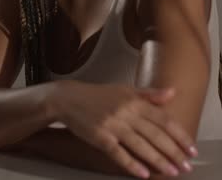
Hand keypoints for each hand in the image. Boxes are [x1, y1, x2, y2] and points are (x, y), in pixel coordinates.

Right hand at [57, 81, 196, 177]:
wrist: (70, 99)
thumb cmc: (99, 95)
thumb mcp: (125, 90)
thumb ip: (149, 94)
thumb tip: (172, 92)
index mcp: (134, 100)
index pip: (163, 119)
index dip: (179, 134)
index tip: (191, 147)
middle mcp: (126, 112)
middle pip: (155, 134)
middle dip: (173, 151)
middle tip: (186, 165)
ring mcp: (113, 125)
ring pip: (140, 145)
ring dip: (158, 160)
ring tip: (172, 172)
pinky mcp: (100, 137)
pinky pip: (118, 153)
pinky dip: (132, 164)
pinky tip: (143, 174)